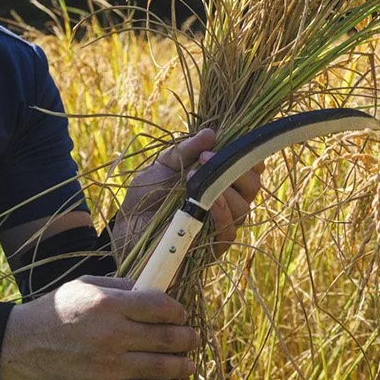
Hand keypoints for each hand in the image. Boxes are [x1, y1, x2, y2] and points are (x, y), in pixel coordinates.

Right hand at [0, 275, 200, 379]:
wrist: (14, 348)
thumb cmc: (51, 314)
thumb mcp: (82, 287)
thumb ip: (118, 287)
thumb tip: (151, 290)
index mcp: (109, 304)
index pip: (161, 306)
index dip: (179, 312)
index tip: (183, 316)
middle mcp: (112, 334)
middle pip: (166, 338)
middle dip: (188, 339)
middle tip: (194, 340)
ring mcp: (107, 366)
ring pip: (159, 367)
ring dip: (182, 366)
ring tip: (190, 365)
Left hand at [112, 127, 264, 261]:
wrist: (127, 224)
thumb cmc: (147, 193)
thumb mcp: (165, 164)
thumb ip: (187, 149)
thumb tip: (211, 133)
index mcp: (221, 179)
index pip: (251, 168)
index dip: (251, 157)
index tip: (235, 145)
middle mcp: (227, 201)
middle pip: (252, 186)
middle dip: (236, 168)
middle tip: (207, 157)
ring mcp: (221, 225)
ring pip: (243, 208)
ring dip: (226, 190)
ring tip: (199, 178)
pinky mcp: (212, 247)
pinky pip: (229, 232)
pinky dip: (222, 214)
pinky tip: (210, 201)